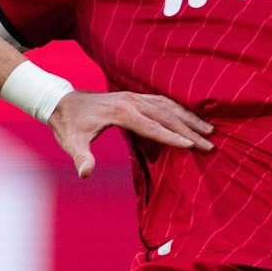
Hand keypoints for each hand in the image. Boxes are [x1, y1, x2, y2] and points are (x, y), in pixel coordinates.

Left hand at [48, 90, 212, 178]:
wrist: (62, 102)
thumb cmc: (68, 124)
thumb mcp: (71, 142)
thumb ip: (80, 157)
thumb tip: (85, 173)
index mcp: (119, 111)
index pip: (151, 126)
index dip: (171, 137)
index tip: (191, 146)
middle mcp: (131, 100)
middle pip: (166, 115)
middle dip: (189, 130)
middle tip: (209, 144)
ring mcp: (135, 96)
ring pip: (168, 106)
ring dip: (189, 118)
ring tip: (209, 131)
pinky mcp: (135, 97)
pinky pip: (162, 102)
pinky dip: (179, 110)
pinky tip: (191, 118)